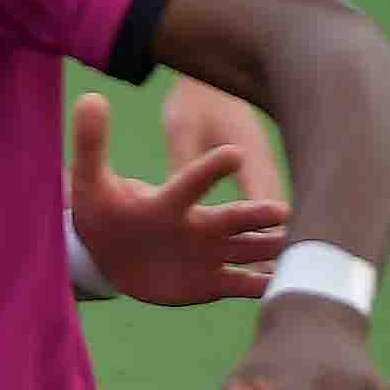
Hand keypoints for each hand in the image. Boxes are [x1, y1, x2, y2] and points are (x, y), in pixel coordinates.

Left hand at [69, 91, 287, 306]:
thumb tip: (89, 98)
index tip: (232, 153)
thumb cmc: (106, 210)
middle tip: (282, 211)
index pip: (192, 181)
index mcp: (173, 200)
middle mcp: (202, 224)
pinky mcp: (212, 280)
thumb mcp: (91, 182)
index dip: (208, 169)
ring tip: (300, 255)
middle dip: (258, 215)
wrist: (111, 251)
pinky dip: (263, 287)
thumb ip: (91, 145)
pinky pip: (243, 285)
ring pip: (251, 250)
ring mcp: (211, 252)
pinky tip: (288, 291)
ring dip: (273, 252)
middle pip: (236, 218)